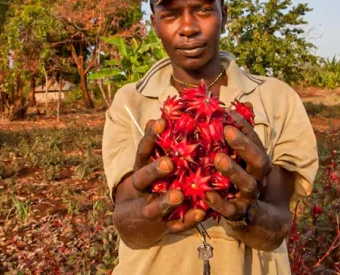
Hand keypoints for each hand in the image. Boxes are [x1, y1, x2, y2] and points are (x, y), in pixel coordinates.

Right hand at [129, 118, 205, 232]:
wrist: (137, 218)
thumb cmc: (152, 180)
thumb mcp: (150, 160)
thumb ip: (156, 142)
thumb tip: (162, 114)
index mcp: (140, 169)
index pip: (142, 152)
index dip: (149, 137)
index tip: (160, 121)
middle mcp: (143, 189)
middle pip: (143, 179)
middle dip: (155, 171)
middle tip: (169, 163)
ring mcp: (151, 208)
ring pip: (155, 207)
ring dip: (167, 201)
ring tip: (179, 195)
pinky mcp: (165, 225)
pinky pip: (176, 225)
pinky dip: (188, 219)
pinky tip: (202, 212)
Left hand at [205, 107, 272, 221]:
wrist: (260, 222)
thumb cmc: (241, 180)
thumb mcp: (238, 158)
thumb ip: (232, 136)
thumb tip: (223, 108)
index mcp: (258, 161)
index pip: (254, 139)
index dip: (243, 126)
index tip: (227, 111)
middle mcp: (258, 177)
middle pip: (258, 159)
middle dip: (243, 144)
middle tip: (227, 130)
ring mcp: (250, 197)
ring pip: (247, 184)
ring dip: (233, 170)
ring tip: (217, 158)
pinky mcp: (238, 215)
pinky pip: (229, 210)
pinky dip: (219, 202)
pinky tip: (206, 194)